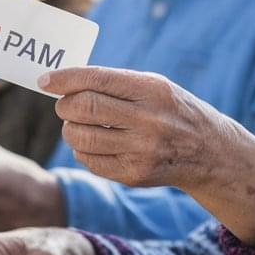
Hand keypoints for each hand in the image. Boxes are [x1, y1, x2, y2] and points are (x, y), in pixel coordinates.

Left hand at [40, 66, 254, 243]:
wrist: (209, 151)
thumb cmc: (172, 110)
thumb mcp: (154, 86)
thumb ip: (114, 83)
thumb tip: (63, 83)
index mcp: (152, 90)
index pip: (96, 80)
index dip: (64, 79)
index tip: (45, 80)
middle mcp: (149, 120)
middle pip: (84, 108)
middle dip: (65, 105)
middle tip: (65, 105)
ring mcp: (142, 151)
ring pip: (81, 137)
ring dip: (70, 129)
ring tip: (78, 124)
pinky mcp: (134, 175)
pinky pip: (90, 161)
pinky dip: (82, 150)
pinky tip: (94, 143)